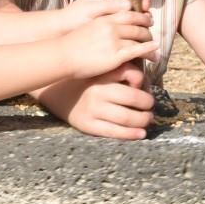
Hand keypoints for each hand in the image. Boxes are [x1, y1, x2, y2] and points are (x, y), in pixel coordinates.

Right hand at [39, 64, 155, 139]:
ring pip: (127, 117)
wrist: (55, 92)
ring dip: (143, 120)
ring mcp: (92, 110)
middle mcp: (97, 91)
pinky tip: (141, 134)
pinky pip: (114, 132)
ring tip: (147, 119)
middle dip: (147, 103)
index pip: (132, 74)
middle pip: (134, 99)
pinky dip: (132, 134)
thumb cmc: (84, 81)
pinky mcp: (88, 125)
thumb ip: (120, 71)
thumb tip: (143, 83)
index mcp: (102, 75)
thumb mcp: (99, 69)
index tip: (143, 86)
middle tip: (149, 106)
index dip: (143, 81)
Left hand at [59, 0, 152, 31]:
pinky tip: (141, 29)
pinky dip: (137, 22)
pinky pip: (129, 19)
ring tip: (147, 20)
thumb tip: (129, 5)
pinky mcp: (114, 22)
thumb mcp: (91, 9)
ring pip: (134, 8)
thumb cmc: (75, 16)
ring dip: (142, 12)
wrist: (64, 30)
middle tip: (146, 8)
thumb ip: (109, 5)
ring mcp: (113, 10)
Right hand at [61, 11, 157, 79]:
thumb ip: (102, 25)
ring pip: (140, 37)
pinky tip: (155, 51)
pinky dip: (149, 49)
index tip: (145, 19)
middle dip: (147, 27)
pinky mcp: (117, 55)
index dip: (140, 16)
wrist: (63, 56)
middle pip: (137, 24)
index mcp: (105, 18)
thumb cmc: (72, 45)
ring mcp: (115, 40)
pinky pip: (138, 50)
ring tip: (155, 45)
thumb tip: (111, 27)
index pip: (128, 13)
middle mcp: (112, 26)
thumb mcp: (88, 28)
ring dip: (150, 40)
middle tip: (152, 30)